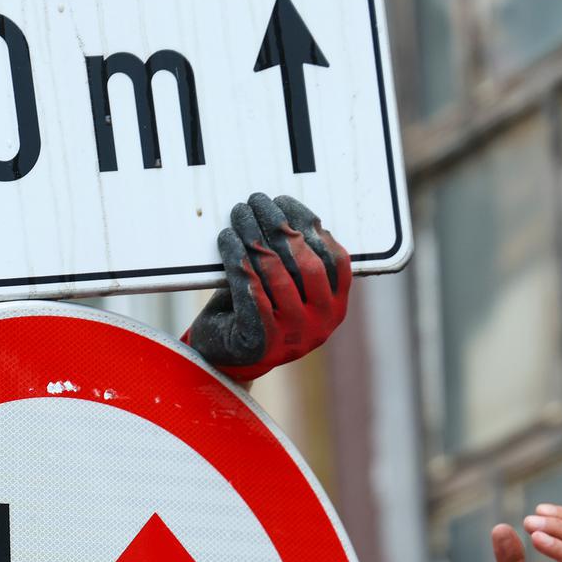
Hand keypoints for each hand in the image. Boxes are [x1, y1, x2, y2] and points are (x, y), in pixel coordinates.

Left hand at [183, 193, 351, 381]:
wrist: (227, 360)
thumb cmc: (256, 315)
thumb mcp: (284, 288)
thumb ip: (292, 260)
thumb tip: (280, 212)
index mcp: (335, 307)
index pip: (333, 258)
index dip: (309, 224)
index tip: (285, 202)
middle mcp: (321, 323)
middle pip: (305, 261)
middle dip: (279, 223)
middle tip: (257, 200)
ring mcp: (292, 335)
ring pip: (275, 272)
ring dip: (254, 234)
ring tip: (239, 213)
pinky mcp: (261, 340)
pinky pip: (248, 288)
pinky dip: (237, 258)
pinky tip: (227, 238)